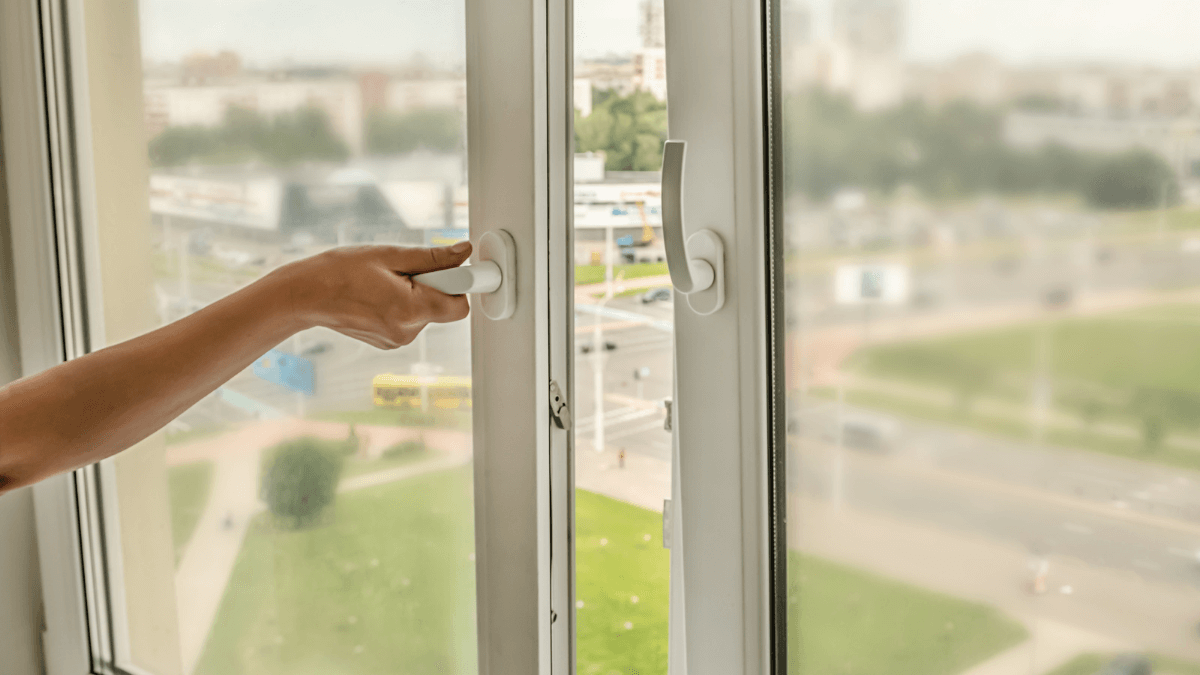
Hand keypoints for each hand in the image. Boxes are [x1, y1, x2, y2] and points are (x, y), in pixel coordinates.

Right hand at [279, 242, 472, 348]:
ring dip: (415, 294)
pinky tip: (377, 295)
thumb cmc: (340, 272)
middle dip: (433, 285)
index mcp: (410, 310)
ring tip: (383, 282)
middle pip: (443, 307)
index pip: (459, 306)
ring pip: (426, 312)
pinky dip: (402, 304)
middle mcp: (407, 331)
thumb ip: (432, 257)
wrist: (305, 295)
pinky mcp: (389, 342)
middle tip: (404, 271)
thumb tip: (464, 253)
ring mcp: (397, 340)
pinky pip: (410, 319)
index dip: (460, 284)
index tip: (458, 270)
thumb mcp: (389, 255)